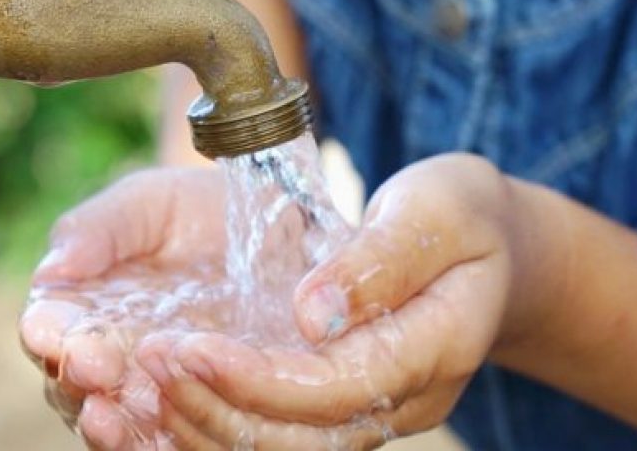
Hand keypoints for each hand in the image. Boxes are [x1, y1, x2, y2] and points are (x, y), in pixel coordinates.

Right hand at [19, 167, 230, 448]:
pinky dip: (159, 444)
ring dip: (110, 426)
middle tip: (96, 369)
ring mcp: (150, 391)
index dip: (49, 333)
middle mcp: (106, 358)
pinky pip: (169, 441)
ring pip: (115, 422)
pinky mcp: (198, 412)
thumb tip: (51, 270)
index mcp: (80, 307)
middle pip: (72, 383)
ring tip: (111, 417)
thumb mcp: (150, 204)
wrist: (273, 228)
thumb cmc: (196, 210)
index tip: (55, 332)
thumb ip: (100, 229)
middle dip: (78, 379)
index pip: (49, 329)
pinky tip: (163, 438)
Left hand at [135, 154, 528, 448]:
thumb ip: (380, 260)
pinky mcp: (344, 409)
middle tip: (149, 361)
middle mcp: (404, 399)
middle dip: (215, 408)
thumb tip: (312, 313)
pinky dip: (217, 424)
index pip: (336, 389)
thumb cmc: (462, 215)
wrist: (492, 248)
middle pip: (301, 439)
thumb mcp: (436, 209)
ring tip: (144, 381)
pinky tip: (166, 399)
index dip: (257, 380)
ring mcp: (375, 413)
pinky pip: (277, 438)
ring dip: (206, 426)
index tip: (189, 347)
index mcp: (435, 349)